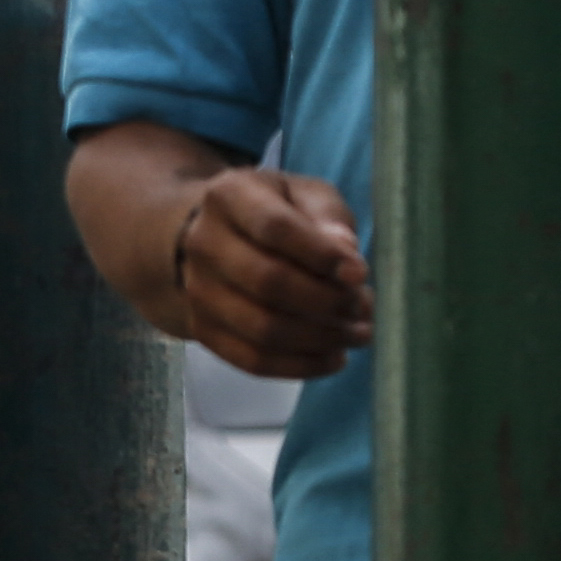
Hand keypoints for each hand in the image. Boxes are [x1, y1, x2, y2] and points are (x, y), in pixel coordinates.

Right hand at [178, 166, 374, 379]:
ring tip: (357, 334)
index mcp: (229, 196)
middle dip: (325, 301)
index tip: (360, 274)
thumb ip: (327, 216)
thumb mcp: (305, 194)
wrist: (218, 237)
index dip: (321, 255)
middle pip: (267, 282)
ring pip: (261, 329)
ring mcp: (198, 292)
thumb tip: (346, 252)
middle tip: (363, 308)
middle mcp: (203, 244)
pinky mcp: (203, 331)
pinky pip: (253, 360)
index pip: (275, 227)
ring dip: (319, 339)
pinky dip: (301, 366)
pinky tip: (334, 358)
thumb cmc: (275, 210)